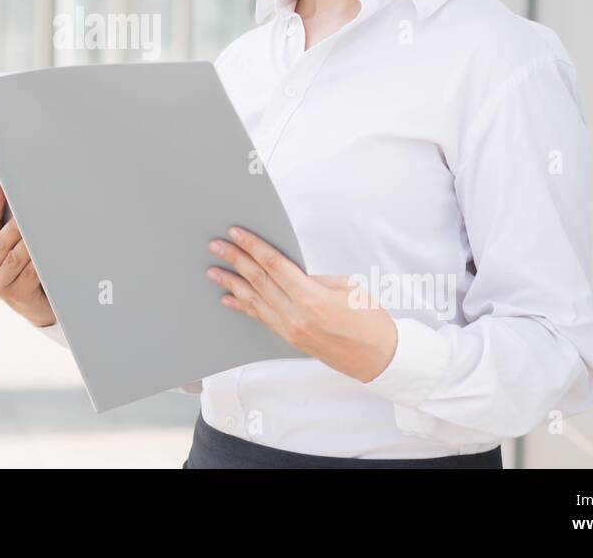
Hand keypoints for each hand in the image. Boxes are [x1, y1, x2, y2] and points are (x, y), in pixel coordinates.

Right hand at [0, 185, 55, 327]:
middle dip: (16, 224)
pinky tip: (50, 248)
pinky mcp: (17, 295)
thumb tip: (23, 204)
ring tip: (43, 225)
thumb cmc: (26, 271)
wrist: (36, 307)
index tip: (0, 189)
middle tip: (30, 207)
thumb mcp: (12, 251)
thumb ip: (11, 232)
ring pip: (16, 256)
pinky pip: (32, 271)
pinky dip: (41, 259)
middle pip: (1, 240)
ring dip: (30, 241)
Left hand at [204, 226, 397, 382]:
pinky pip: (261, 318)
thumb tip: (289, 271)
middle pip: (258, 281)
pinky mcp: (290, 339)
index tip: (236, 233)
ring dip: (231, 283)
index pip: (273, 265)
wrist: (379, 359)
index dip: (253, 247)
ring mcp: (290, 330)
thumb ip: (313, 278)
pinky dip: (243, 307)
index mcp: (311, 297)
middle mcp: (295, 315)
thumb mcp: (347, 287)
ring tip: (213, 271)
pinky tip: (229, 298)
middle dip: (235, 260)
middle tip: (216, 246)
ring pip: (254, 301)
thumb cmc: (370, 320)